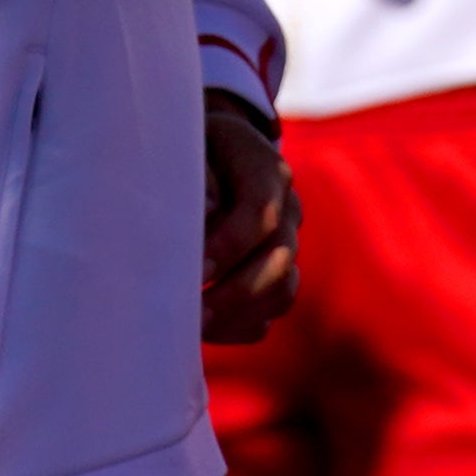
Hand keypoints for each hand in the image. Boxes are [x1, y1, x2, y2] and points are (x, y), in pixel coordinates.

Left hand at [201, 93, 301, 337]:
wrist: (215, 150)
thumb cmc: (190, 149)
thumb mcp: (187, 145)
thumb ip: (195, 175)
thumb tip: (204, 214)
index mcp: (266, 168)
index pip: (261, 212)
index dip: (229, 246)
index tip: (192, 271)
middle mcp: (288, 207)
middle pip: (279, 258)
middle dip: (234, 292)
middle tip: (190, 315)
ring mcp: (288, 242)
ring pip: (283, 290)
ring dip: (240, 314)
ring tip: (194, 328)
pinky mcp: (278, 271)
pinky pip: (272, 310)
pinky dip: (242, 326)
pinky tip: (206, 330)